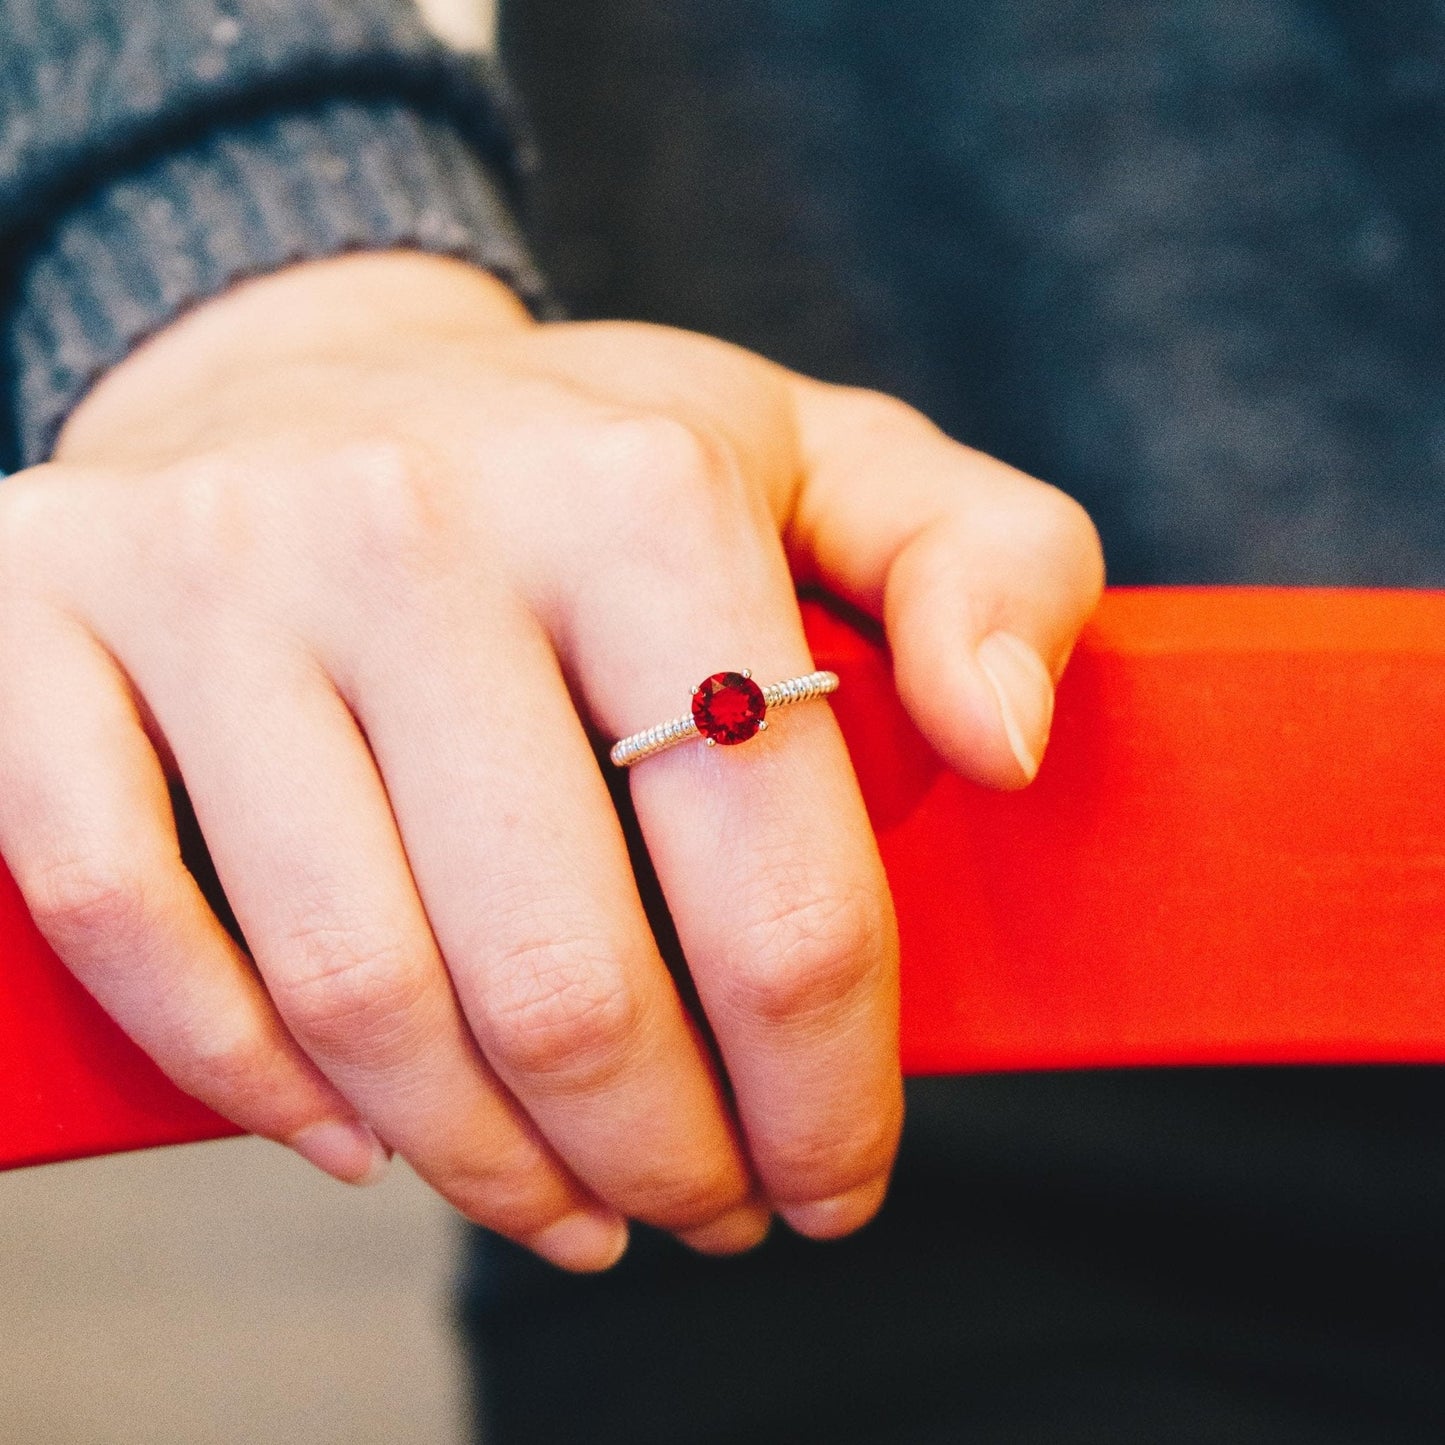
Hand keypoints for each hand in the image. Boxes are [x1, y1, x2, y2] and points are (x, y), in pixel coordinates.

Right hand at [0, 252, 1102, 1268]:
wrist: (313, 367)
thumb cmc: (590, 460)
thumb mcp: (826, 464)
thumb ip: (990, 565)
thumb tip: (1009, 743)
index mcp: (637, 487)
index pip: (775, 883)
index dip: (828, 1087)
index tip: (838, 1175)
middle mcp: (408, 520)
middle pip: (560, 978)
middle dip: (662, 1159)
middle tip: (705, 1209)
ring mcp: (205, 572)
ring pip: (353, 988)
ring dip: (482, 1164)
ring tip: (568, 1205)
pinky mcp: (40, 621)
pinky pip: (125, 916)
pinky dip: (247, 1078)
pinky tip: (360, 1141)